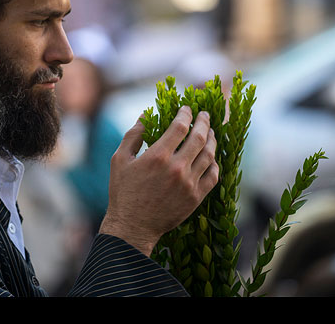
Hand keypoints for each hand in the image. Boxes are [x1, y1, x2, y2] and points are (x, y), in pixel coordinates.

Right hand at [99, 107, 218, 255]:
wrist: (133, 226)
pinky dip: (214, 163)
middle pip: (199, 137)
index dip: (185, 114)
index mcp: (158, 156)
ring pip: (209, 155)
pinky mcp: (196, 197)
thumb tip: (146, 114)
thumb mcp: (120, 159)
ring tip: (211, 132)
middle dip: (204, 122)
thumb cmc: (123, 191)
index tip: (187, 108)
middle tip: (204, 114)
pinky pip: (213, 175)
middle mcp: (177, 168)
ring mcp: (189, 183)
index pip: (180, 126)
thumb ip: (133, 135)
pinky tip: (211, 156)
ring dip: (212, 140)